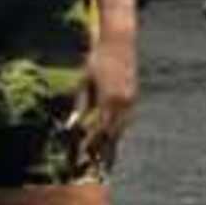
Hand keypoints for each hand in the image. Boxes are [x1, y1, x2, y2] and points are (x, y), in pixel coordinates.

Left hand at [78, 27, 139, 161]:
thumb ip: (80, 104)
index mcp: (109, 99)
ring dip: (110, 142)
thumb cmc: (96, 58)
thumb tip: (71, 125)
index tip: (81, 157)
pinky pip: (125, 119)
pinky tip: (109, 137)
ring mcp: (131, 100)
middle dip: (100, 149)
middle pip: (112, 133)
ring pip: (121, 128)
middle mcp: (123, 102)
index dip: (89, 145)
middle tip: (89, 164)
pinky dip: (116, 129)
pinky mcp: (134, 96)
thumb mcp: (83, 80)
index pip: (99, 130)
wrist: (118, 40)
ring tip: (100, 156)